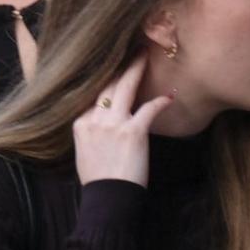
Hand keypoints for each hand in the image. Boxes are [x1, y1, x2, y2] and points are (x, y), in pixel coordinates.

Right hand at [72, 55, 172, 185]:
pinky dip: (161, 101)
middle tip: (130, 49)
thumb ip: (91, 132)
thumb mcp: (84, 152)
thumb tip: (103, 123)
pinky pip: (149, 109)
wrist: (108, 199)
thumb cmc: (99, 181)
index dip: (105, 82)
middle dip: (119, 66)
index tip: (114, 69)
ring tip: (144, 55)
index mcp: (80, 124)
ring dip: (136, 69)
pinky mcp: (133, 131)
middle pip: (107, 85)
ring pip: (124, 87)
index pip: (93, 96)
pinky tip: (169, 96)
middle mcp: (94, 119)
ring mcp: (113, 124)